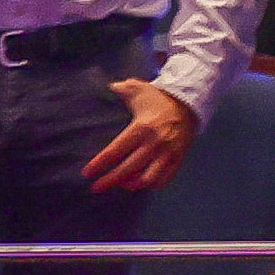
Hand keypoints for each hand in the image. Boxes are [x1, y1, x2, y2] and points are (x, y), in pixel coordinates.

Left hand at [78, 79, 197, 193]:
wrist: (188, 105)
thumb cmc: (158, 99)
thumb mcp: (140, 90)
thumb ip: (123, 88)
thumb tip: (109, 87)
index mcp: (142, 128)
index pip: (115, 151)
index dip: (99, 164)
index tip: (87, 173)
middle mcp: (154, 144)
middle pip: (128, 169)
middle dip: (109, 180)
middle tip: (96, 187)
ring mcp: (167, 154)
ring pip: (147, 179)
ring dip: (131, 185)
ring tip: (120, 184)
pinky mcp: (177, 160)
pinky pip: (163, 180)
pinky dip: (150, 185)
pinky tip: (139, 182)